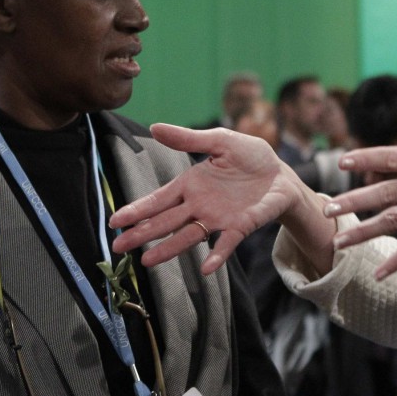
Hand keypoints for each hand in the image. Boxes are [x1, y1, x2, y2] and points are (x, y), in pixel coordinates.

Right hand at [110, 124, 305, 273]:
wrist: (282, 174)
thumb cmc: (250, 157)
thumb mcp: (220, 140)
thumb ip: (189, 139)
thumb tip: (154, 127)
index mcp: (191, 184)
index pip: (158, 200)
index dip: (137, 210)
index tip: (115, 221)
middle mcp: (199, 205)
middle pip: (165, 222)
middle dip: (141, 233)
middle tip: (118, 247)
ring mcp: (218, 219)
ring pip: (188, 236)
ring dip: (169, 249)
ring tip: (147, 262)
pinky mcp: (240, 227)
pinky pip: (226, 244)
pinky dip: (216, 255)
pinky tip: (205, 268)